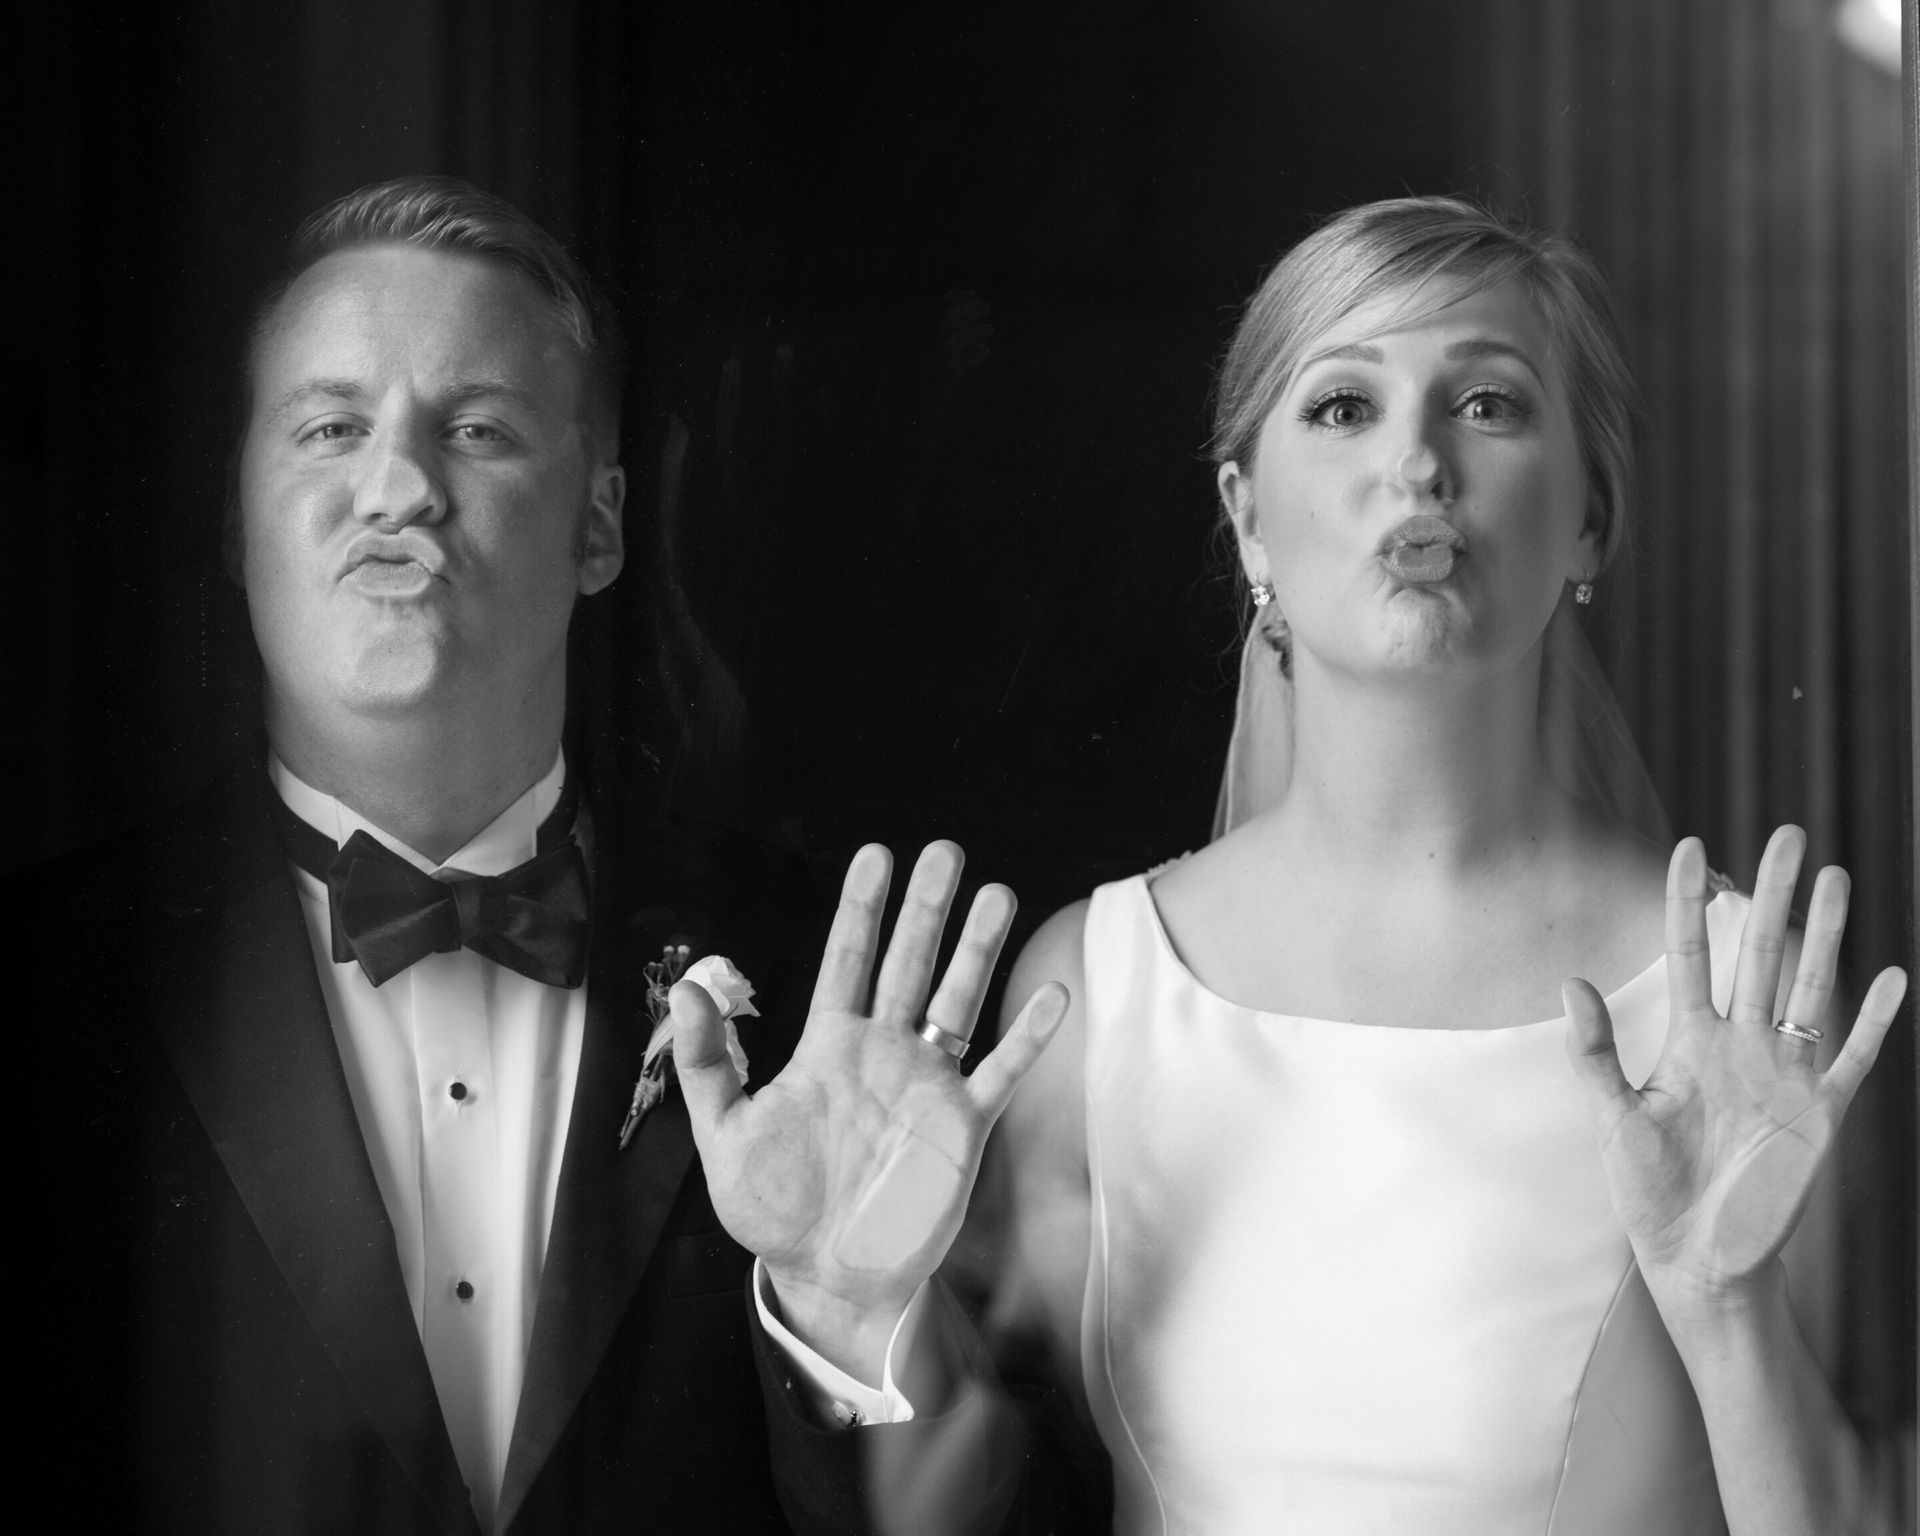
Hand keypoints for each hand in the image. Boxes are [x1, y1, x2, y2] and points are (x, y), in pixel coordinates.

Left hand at [671, 841, 1067, 1378]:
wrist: (827, 1279)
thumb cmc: (775, 1209)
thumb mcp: (724, 1137)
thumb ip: (709, 1064)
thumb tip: (690, 991)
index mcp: (828, 1048)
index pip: (847, 961)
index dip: (861, 909)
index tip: (876, 855)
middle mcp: (883, 1054)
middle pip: (909, 965)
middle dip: (927, 909)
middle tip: (946, 850)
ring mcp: (927, 1087)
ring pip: (958, 1003)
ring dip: (978, 952)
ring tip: (998, 895)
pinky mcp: (961, 1128)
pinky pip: (999, 1072)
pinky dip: (1026, 1037)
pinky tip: (1051, 996)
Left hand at [1563, 827, 1906, 1318]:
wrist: (1698, 1261)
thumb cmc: (1650, 1191)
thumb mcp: (1614, 1117)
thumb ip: (1595, 1052)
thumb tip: (1571, 979)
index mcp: (1689, 1041)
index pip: (1690, 953)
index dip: (1690, 901)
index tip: (1690, 845)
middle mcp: (1741, 1045)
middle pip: (1759, 953)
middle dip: (1773, 894)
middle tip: (1789, 834)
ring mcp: (1784, 1075)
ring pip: (1808, 988)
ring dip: (1823, 936)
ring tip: (1836, 878)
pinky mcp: (1820, 1115)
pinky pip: (1853, 1058)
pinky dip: (1874, 1022)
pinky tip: (1890, 978)